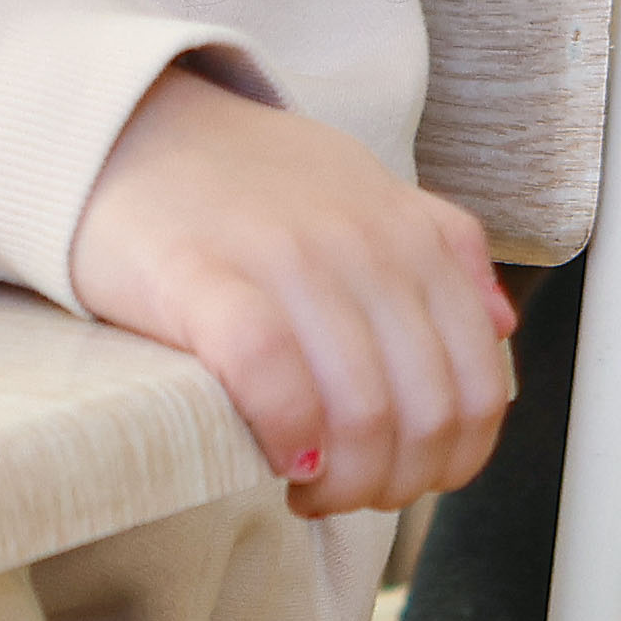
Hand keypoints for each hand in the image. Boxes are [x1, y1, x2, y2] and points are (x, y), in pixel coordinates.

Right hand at [63, 68, 516, 517]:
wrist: (119, 127)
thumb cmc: (239, 179)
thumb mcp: (361, 188)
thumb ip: (438, 246)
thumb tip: (500, 325)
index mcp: (412, 235)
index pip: (479, 389)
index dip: (451, 463)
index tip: (402, 479)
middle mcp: (365, 245)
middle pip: (427, 417)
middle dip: (392, 485)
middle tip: (343, 493)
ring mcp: (289, 259)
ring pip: (364, 416)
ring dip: (341, 485)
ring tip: (304, 486)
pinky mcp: (206, 278)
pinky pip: (276, 384)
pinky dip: (290, 441)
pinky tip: (276, 455)